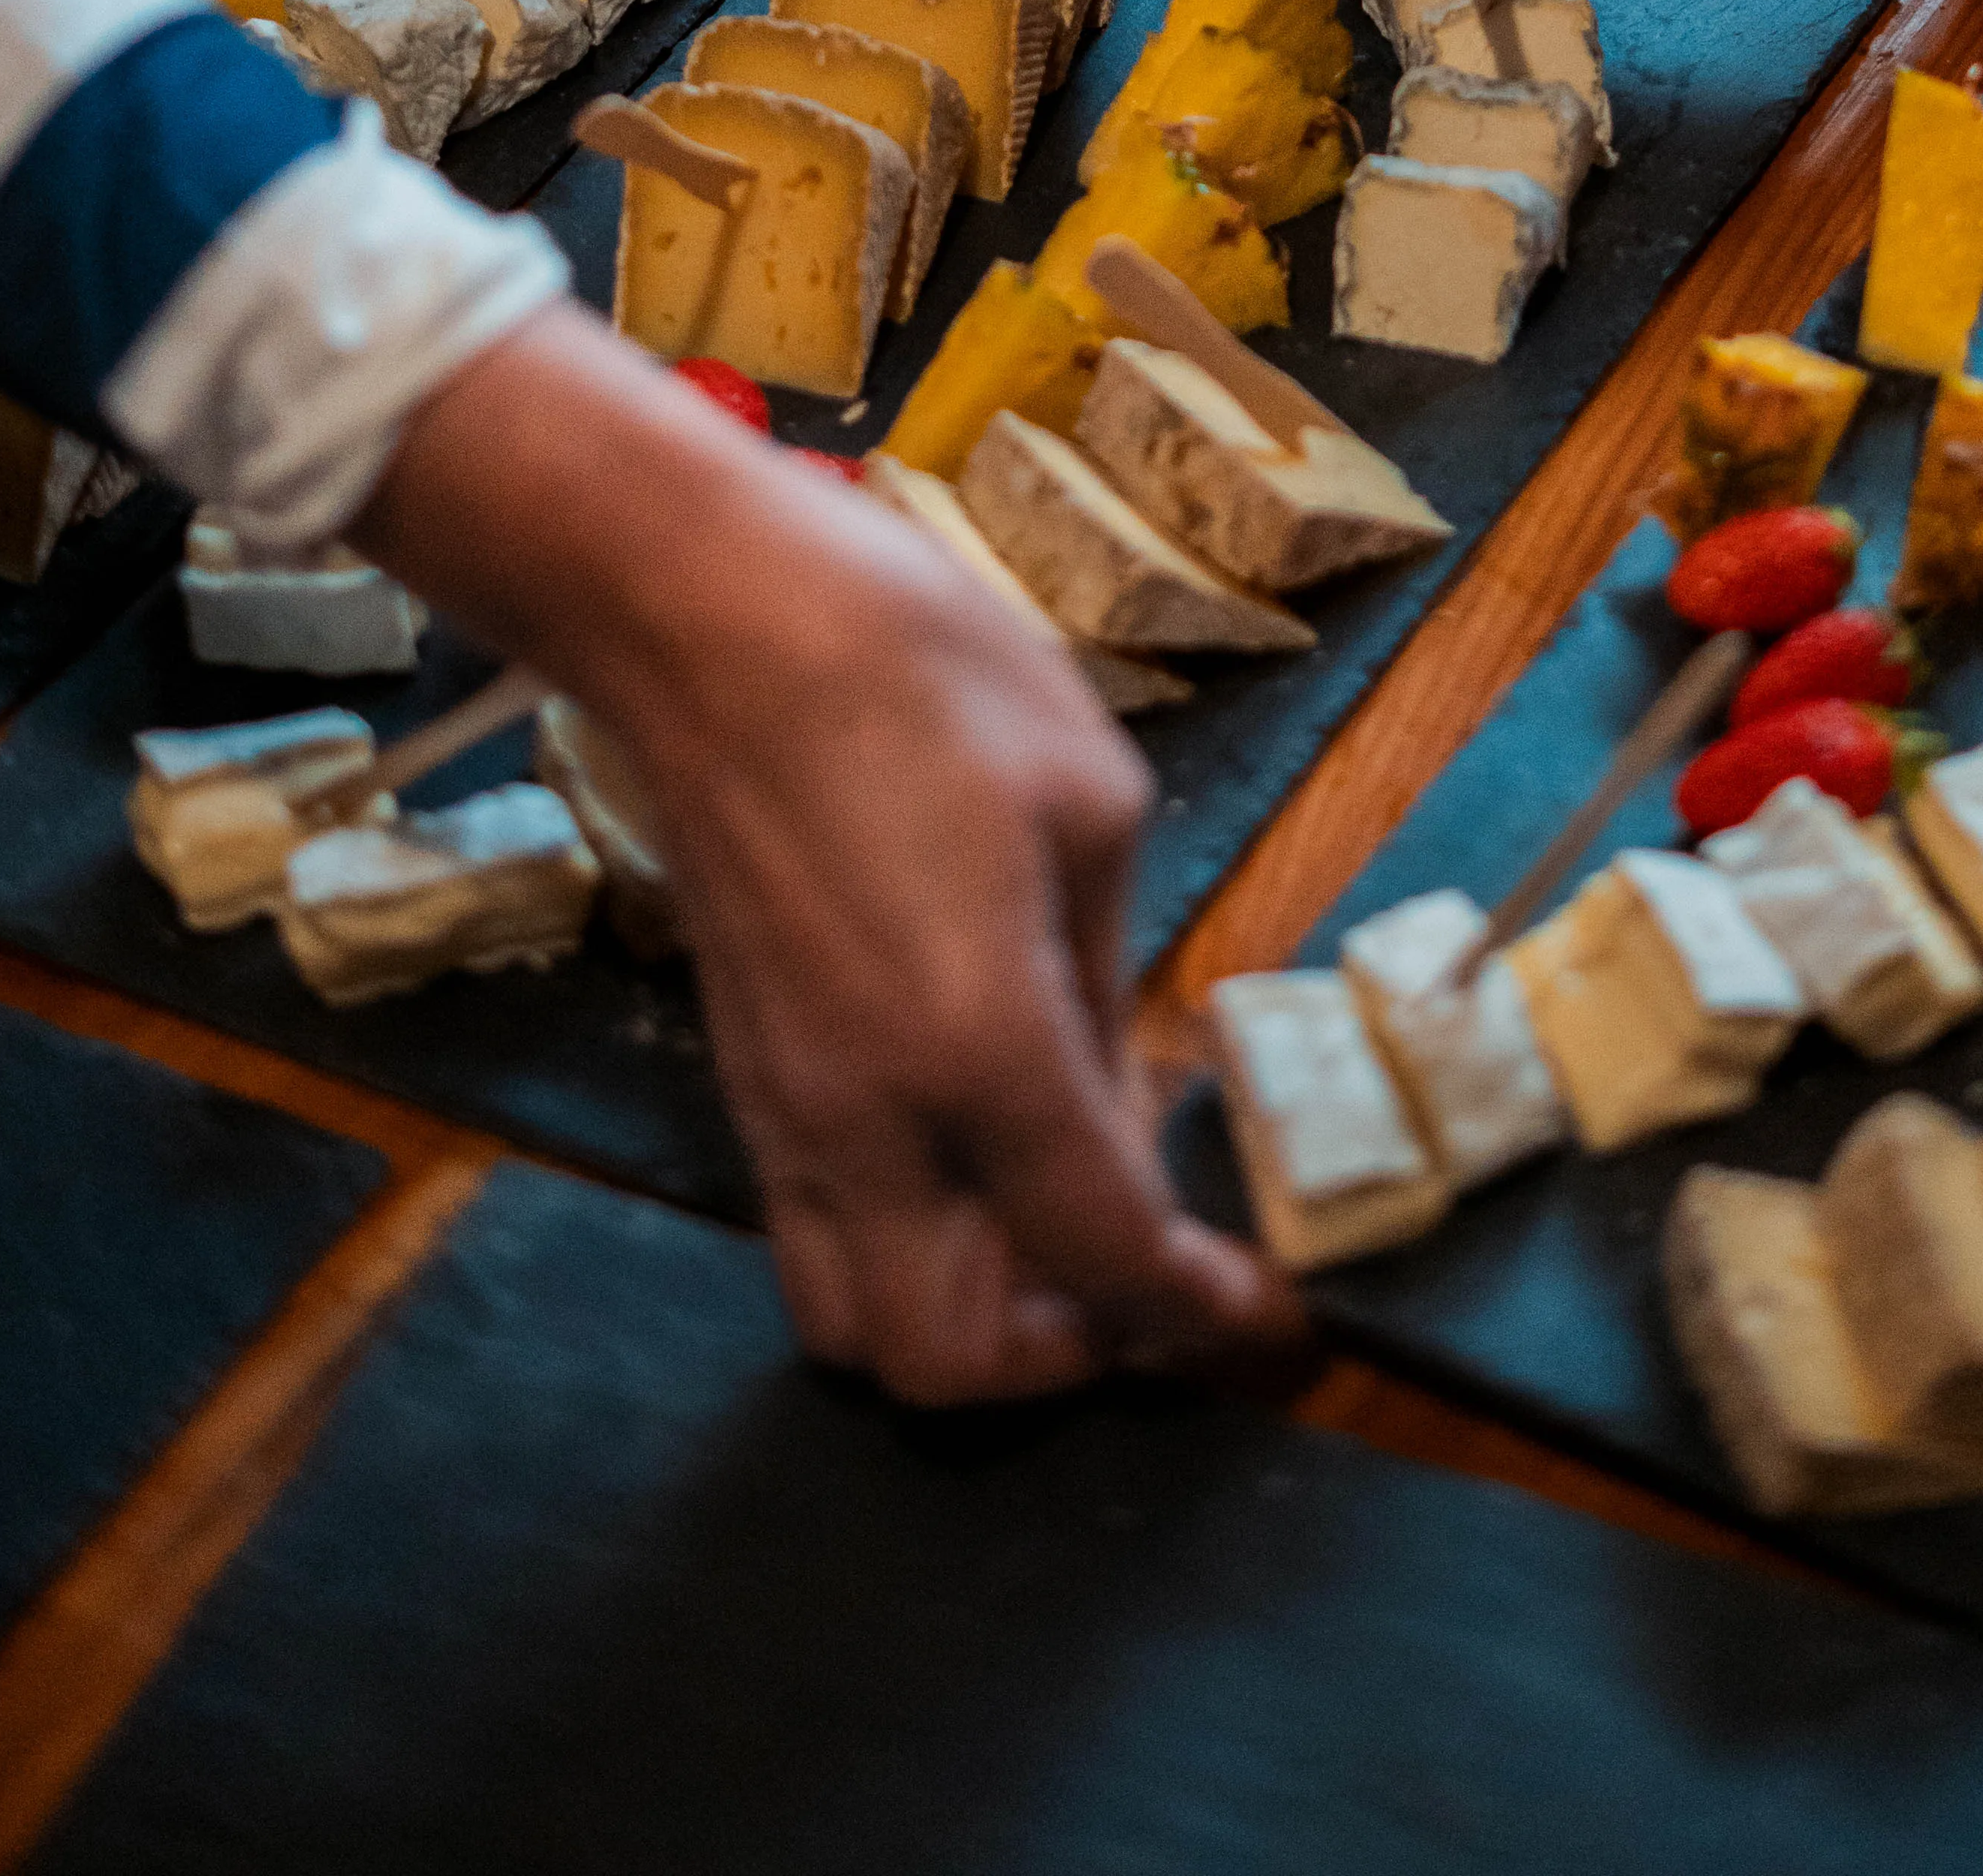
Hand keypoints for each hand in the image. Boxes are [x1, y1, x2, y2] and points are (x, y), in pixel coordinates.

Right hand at [357, 309, 1297, 1403]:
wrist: (715, 620)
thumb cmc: (923, 673)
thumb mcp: (1089, 801)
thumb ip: (1107, 977)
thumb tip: (1123, 1096)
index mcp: (979, 1045)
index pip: (1103, 1252)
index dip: (1201, 1310)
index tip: (1267, 1311)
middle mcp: (868, 1118)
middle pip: (948, 1362)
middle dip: (1065, 1355)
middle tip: (1146, 1272)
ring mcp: (785, 1110)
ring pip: (857, 1326)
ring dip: (970, 1325)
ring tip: (1057, 1230)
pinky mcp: (744, 1077)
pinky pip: (816, 1241)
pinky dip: (903, 1256)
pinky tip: (975, 1160)